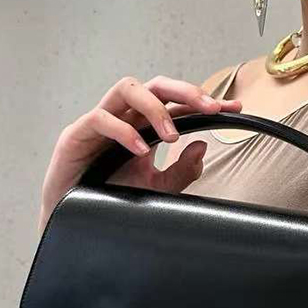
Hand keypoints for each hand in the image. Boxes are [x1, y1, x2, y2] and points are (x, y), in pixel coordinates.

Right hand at [39, 75, 242, 231]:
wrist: (72, 222)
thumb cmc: (110, 197)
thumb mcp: (157, 188)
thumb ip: (181, 171)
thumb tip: (202, 146)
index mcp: (145, 125)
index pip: (178, 103)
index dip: (205, 101)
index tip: (235, 108)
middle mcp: (124, 117)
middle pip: (156, 85)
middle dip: (186, 91)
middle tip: (211, 108)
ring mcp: (100, 122)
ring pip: (127, 88)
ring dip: (155, 107)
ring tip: (171, 135)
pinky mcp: (75, 134)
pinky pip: (99, 118)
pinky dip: (124, 131)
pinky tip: (140, 150)